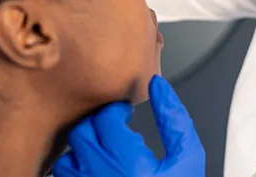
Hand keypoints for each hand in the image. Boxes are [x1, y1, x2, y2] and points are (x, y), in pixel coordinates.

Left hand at [52, 76, 204, 176]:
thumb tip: (158, 87)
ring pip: (67, 159)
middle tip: (114, 129)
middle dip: (97, 125)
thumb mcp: (188, 158)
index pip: (106, 119)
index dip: (116, 111)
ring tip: (103, 152)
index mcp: (130, 166)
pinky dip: (76, 172)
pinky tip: (96, 172)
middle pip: (81, 133)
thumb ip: (175, 119)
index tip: (126, 115)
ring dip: (83, 150)